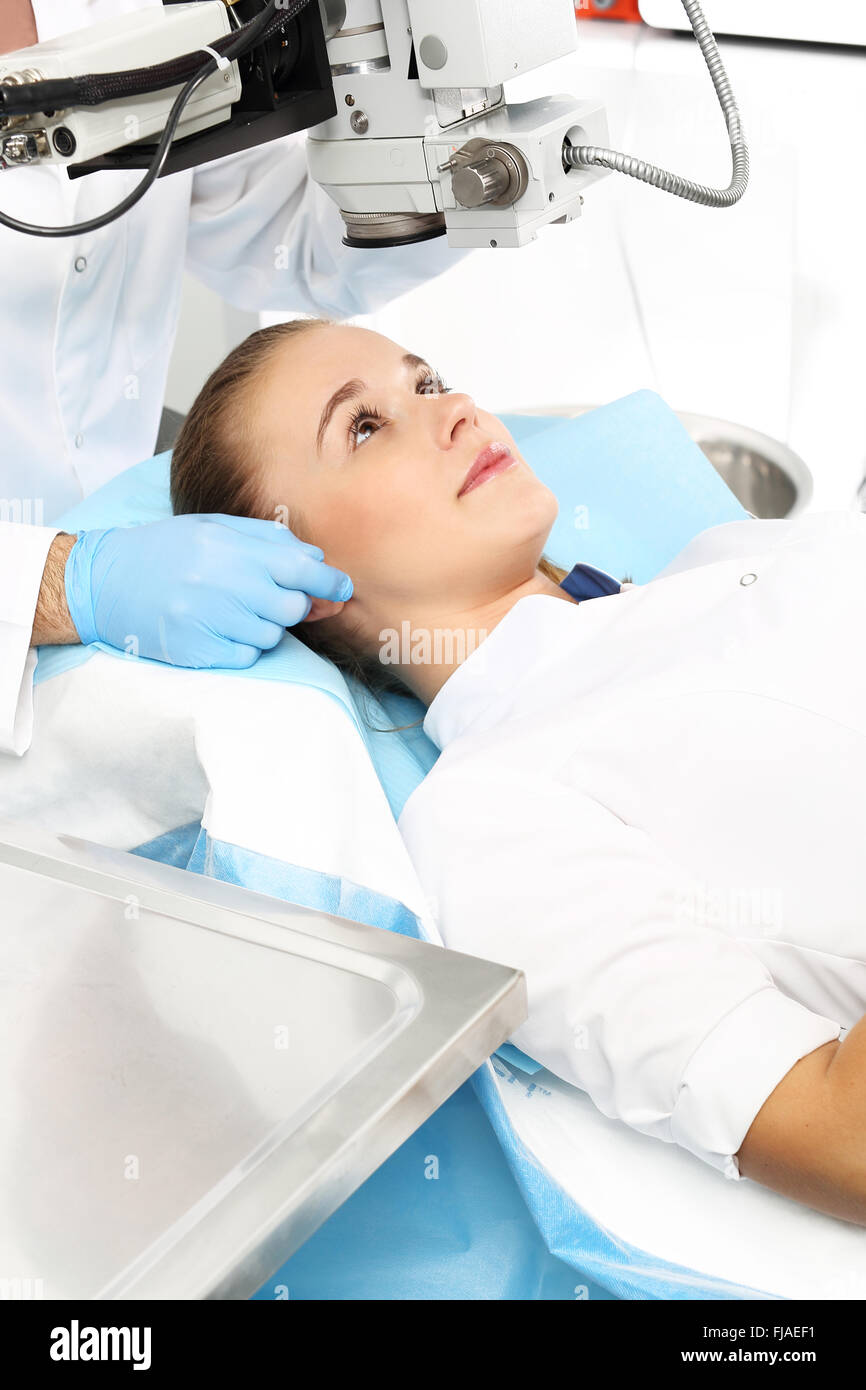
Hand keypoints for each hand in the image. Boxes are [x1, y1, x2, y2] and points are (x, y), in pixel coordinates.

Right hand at [63, 514, 351, 667]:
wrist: (104, 581)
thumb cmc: (166, 550)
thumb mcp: (214, 529)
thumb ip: (268, 543)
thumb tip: (319, 563)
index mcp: (226, 547)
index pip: (299, 567)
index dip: (329, 581)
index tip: (342, 588)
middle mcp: (219, 583)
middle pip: (292, 607)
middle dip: (294, 605)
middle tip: (273, 598)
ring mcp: (206, 620)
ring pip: (271, 635)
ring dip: (265, 626)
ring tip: (234, 609)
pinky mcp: (196, 650)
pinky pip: (246, 656)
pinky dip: (243, 646)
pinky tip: (220, 629)